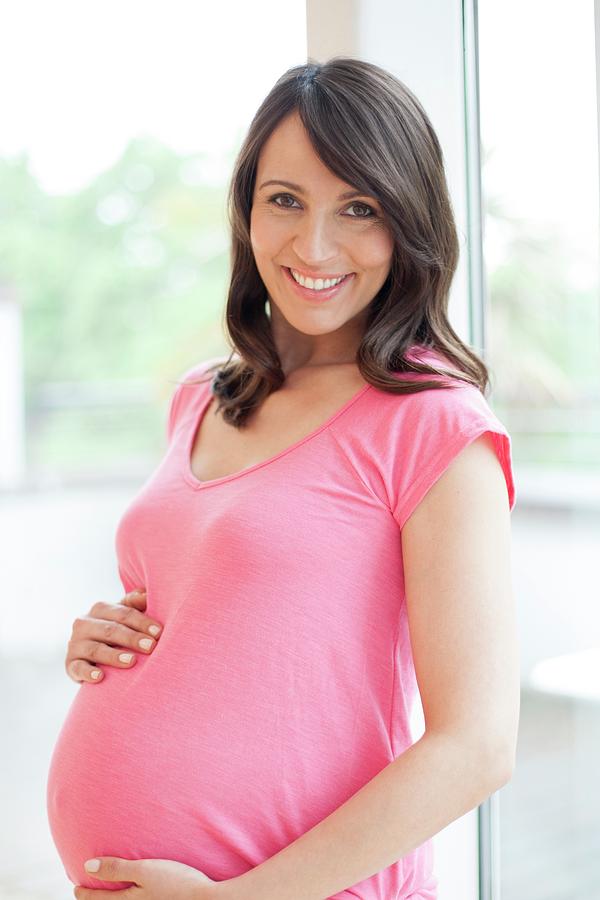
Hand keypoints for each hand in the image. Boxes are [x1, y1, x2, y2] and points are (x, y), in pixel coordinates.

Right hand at [65, 589, 163, 683]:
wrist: (90, 654)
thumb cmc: (116, 630)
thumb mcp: (124, 614)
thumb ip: (135, 603)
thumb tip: (147, 594)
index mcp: (100, 609)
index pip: (123, 613)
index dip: (142, 622)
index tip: (159, 632)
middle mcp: (84, 623)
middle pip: (111, 630)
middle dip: (132, 638)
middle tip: (150, 646)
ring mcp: (75, 644)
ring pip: (96, 649)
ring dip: (113, 655)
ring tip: (131, 661)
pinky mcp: (70, 664)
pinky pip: (77, 668)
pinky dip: (88, 672)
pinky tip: (100, 677)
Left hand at [73, 856, 223, 899]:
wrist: (205, 899)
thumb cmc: (176, 882)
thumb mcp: (145, 870)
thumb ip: (117, 868)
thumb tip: (86, 866)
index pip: (99, 898)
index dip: (85, 893)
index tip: (76, 887)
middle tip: (86, 894)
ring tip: (109, 895)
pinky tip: (136, 896)